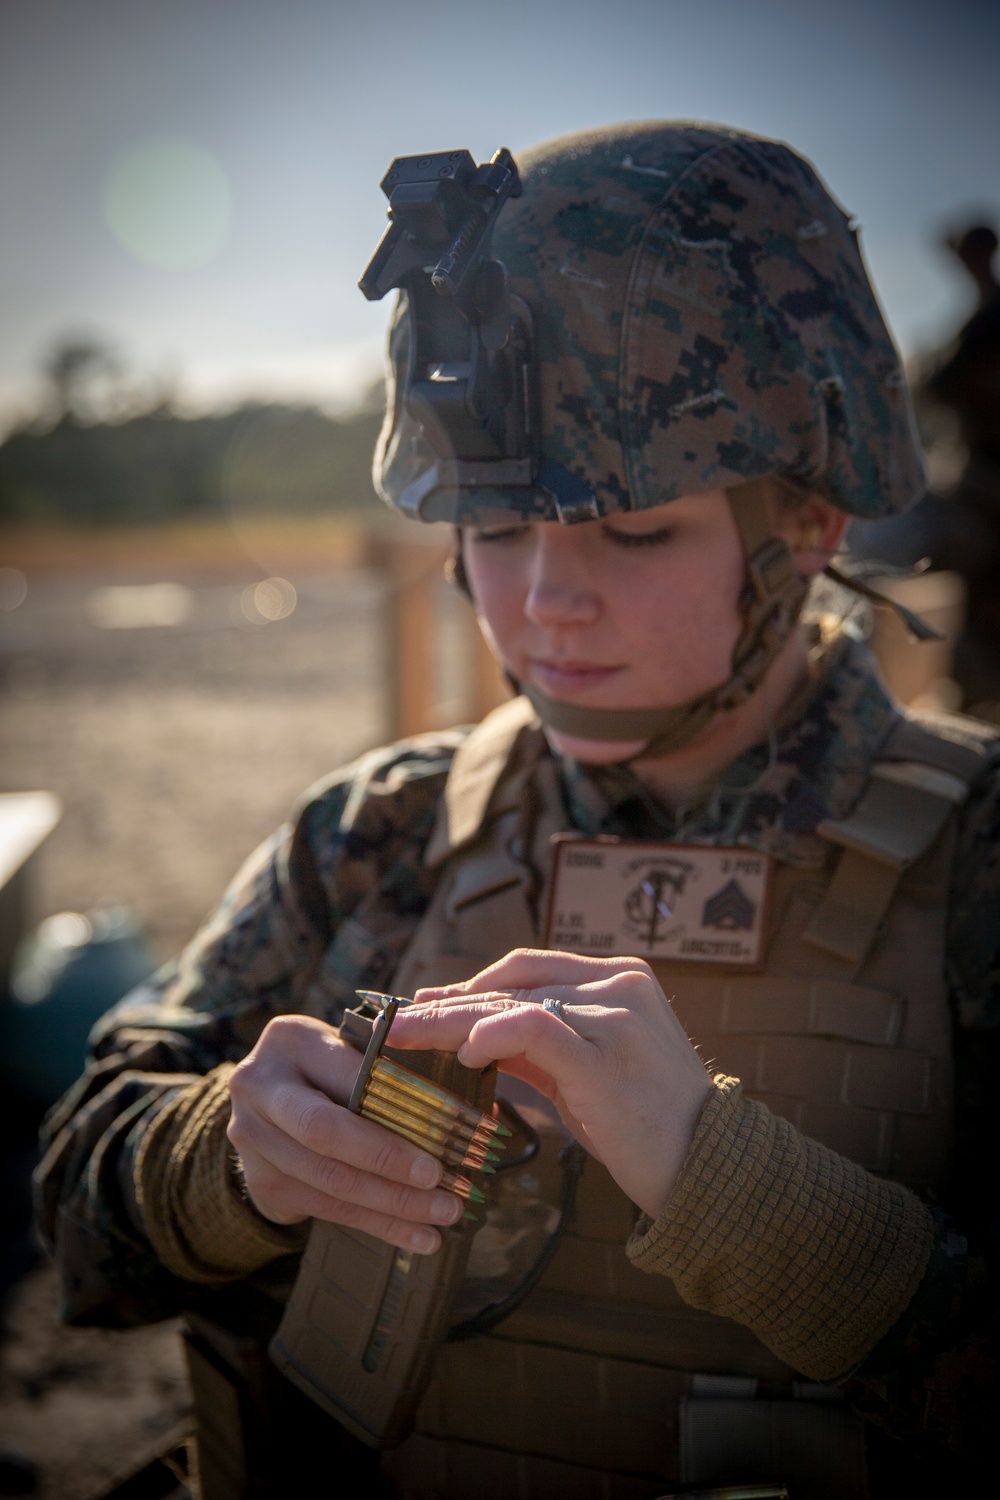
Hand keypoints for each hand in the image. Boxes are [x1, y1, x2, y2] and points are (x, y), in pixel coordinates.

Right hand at [227, 1014, 462, 1253]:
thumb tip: (472, 1102)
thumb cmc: (328, 1065)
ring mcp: (253, 1140)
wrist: (264, 1100)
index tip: (450, 1130)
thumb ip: (390, 1064)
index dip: (399, 1104)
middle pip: (327, 1134)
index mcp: (290, 1040)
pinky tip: (418, 1236)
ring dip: (393, 1204)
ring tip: (444, 1214)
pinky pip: (328, 1209)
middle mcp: (260, 1088)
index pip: (350, 1075)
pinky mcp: (262, 1183)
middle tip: (442, 1182)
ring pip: (330, 1181)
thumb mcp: (348, 1047)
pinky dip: (379, 1225)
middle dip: (390, 1162)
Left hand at [391, 949, 713, 1219]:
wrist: (704, 1167)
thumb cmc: (644, 1121)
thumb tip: (470, 1036)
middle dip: (449, 1001)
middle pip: (514, 983)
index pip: (530, 967)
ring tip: (409, 1037)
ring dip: (453, 1020)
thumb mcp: (587, 1069)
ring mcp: (616, 1017)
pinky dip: (491, 1035)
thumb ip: (538, 1044)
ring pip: (514, 1003)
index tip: (428, 1002)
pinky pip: (535, 1029)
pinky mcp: (605, 1057)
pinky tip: (464, 1053)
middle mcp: (620, 986)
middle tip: (399, 1020)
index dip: (473, 982)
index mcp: (620, 978)